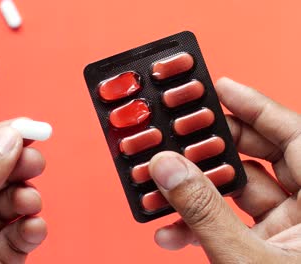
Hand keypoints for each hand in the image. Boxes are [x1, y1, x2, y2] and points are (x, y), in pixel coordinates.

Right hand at [149, 78, 300, 262]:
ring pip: (238, 194)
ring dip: (196, 192)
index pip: (293, 135)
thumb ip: (203, 212)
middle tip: (181, 134)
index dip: (256, 106)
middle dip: (213, 147)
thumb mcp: (243, 257)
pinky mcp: (266, 248)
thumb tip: (167, 167)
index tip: (221, 87)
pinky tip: (171, 233)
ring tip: (163, 185)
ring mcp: (288, 230)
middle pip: (260, 158)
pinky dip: (200, 226)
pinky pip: (231, 225)